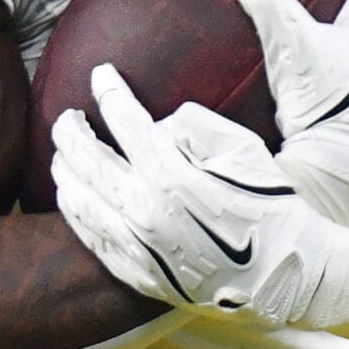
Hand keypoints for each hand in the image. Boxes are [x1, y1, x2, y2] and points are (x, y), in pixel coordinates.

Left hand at [50, 64, 348, 329]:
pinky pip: (90, 237)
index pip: (123, 120)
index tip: (100, 74)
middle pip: (87, 160)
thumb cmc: (270, 203)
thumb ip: (195, 124)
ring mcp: (137, 246)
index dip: (108, 91)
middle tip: (67, 115)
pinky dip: (74, 210)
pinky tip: (73, 195)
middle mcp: (146, 211)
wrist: (285, 274)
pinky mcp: (136, 273)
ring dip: (65, 169)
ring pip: (80, 200)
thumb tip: (157, 122)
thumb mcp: (243, 149)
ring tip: (63, 153)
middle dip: (71, 130)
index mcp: (172, 174)